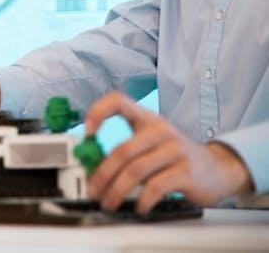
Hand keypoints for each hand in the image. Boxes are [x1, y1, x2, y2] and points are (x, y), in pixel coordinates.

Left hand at [84, 91, 253, 211]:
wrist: (219, 168)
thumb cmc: (177, 157)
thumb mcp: (152, 145)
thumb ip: (127, 151)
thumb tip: (93, 169)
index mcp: (148, 119)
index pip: (119, 101)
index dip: (98, 112)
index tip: (87, 132)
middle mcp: (161, 131)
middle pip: (122, 150)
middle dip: (102, 174)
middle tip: (92, 190)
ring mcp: (175, 150)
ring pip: (135, 171)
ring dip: (116, 191)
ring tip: (109, 203)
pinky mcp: (186, 171)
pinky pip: (156, 187)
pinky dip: (142, 200)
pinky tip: (138, 207)